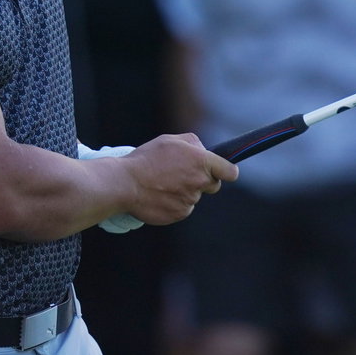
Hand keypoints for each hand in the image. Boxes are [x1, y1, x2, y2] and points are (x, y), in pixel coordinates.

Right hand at [122, 134, 237, 225]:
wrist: (125, 184)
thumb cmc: (146, 159)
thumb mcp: (170, 140)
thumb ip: (193, 143)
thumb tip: (203, 151)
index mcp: (201, 162)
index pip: (230, 171)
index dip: (228, 171)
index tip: (225, 171)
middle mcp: (199, 182)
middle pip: (213, 185)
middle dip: (203, 181)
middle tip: (184, 175)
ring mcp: (190, 200)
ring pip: (194, 196)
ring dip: (184, 192)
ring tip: (163, 183)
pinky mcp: (179, 214)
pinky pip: (183, 208)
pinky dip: (174, 203)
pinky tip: (160, 195)